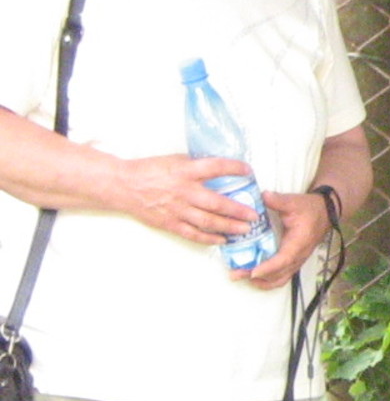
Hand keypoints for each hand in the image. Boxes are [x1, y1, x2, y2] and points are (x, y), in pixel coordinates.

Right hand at [116, 154, 259, 244]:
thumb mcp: (175, 160)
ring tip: (245, 229)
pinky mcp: (169, 223)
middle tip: (255, 214)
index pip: (216, 167)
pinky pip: (192, 233)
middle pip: (217, 202)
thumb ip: (196, 165)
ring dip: (229, 226)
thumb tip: (220, 168)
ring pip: (207, 221)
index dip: (234, 168)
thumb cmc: (150, 170)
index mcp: (185, 171)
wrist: (123, 186)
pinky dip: (209, 238)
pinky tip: (222, 239)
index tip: (248, 171)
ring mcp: (176, 209)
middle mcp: (183, 191)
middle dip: (238, 210)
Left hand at [236, 188, 331, 289]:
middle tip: (235, 274)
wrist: (325, 213)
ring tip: (242, 277)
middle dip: (256, 276)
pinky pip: (282, 277)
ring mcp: (297, 261)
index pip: (284, 259)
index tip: (253, 272)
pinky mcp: (294, 262)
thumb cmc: (309, 209)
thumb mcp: (294, 202)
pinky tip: (254, 277)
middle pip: (278, 273)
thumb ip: (278, 200)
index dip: (269, 267)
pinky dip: (268, 280)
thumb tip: (262, 196)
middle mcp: (299, 255)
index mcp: (299, 242)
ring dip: (262, 281)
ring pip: (280, 279)